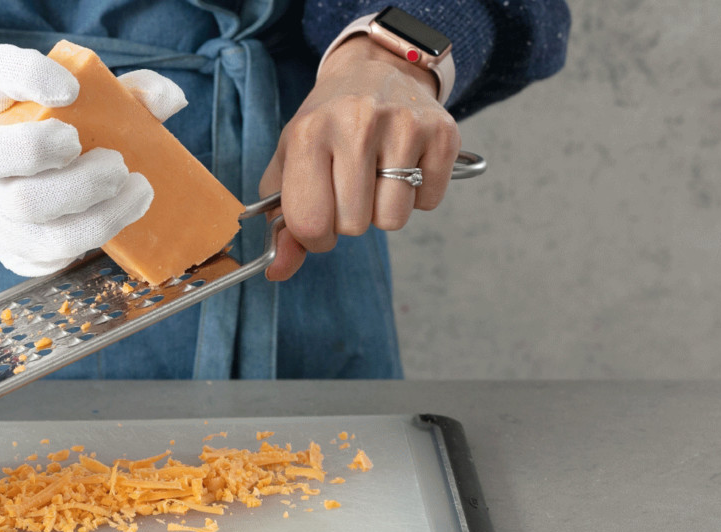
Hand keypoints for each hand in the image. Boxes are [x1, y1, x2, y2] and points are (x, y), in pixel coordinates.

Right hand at [0, 45, 186, 275]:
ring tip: (128, 178)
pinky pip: (58, 243)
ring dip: (87, 190)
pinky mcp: (22, 246)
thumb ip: (130, 94)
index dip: (28, 77)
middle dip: (40, 148)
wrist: (39, 206)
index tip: (72, 90)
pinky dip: (102, 223)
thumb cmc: (70, 142)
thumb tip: (167, 100)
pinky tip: (130, 204)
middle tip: (91, 147)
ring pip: (27, 204)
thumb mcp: (94, 108)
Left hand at [258, 36, 460, 280]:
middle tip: (350, 187)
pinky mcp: (443, 133)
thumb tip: (278, 271)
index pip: (309, 222)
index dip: (314, 236)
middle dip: (349, 220)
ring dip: (383, 211)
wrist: (373, 71)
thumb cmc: (326, 125)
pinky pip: (428, 204)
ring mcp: (403, 125)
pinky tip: (404, 165)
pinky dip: (416, 197)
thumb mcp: (290, 163)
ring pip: (392, 220)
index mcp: (309, 133)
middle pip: (353, 226)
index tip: (319, 219)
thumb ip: (280, 223)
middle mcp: (356, 123)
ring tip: (376, 176)